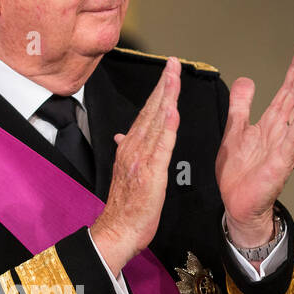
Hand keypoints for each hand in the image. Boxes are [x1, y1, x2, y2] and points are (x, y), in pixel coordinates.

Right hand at [90, 57, 180, 273]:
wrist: (119, 230)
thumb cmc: (126, 207)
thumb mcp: (126, 174)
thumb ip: (127, 152)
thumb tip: (120, 135)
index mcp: (128, 148)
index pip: (145, 114)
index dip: (158, 92)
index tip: (167, 73)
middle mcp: (132, 148)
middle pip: (150, 111)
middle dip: (163, 85)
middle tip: (172, 62)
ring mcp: (140, 159)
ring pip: (156, 122)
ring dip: (166, 97)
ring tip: (174, 76)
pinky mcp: (150, 172)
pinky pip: (161, 145)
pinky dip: (166, 126)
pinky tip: (172, 110)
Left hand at [216, 42, 293, 245]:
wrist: (237, 204)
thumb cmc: (239, 172)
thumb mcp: (234, 130)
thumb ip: (241, 105)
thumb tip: (247, 80)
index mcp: (269, 123)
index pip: (286, 90)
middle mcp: (281, 131)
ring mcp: (284, 145)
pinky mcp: (281, 160)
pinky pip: (292, 137)